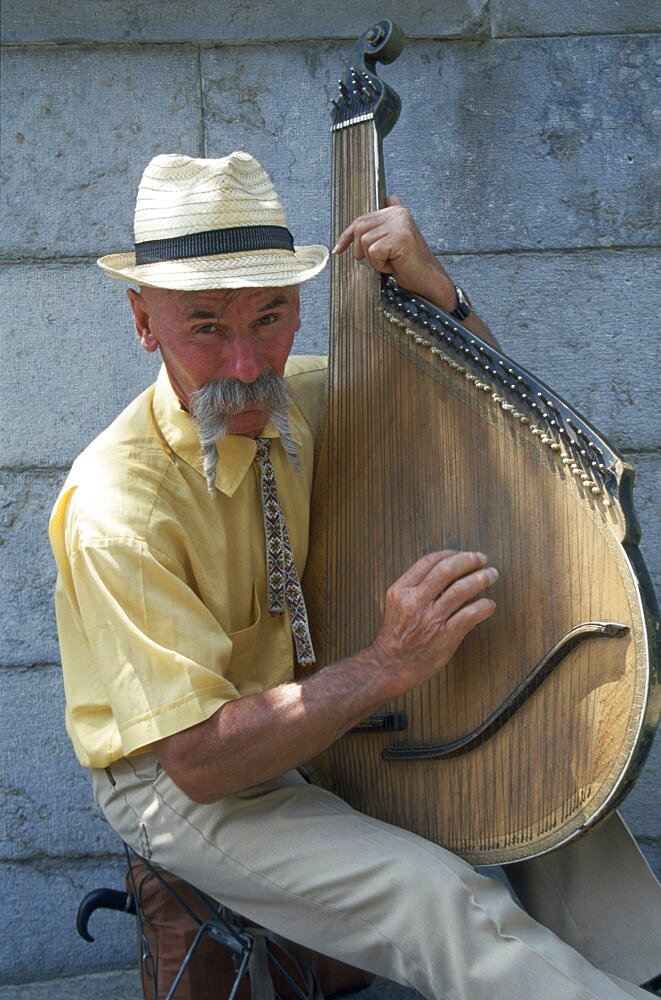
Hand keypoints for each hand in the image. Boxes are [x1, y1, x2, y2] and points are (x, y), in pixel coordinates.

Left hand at [333, 196, 456, 309]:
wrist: (428, 280)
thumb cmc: (409, 265)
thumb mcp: (393, 241)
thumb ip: (384, 225)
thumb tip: (385, 200)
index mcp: (395, 211)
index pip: (361, 220)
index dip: (347, 236)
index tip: (339, 249)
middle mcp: (398, 213)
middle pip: (360, 229)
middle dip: (362, 250)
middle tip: (379, 261)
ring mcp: (400, 224)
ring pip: (365, 242)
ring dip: (374, 259)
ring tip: (391, 262)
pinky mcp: (400, 238)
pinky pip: (374, 252)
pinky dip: (380, 264)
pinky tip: (395, 266)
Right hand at [371, 550, 497, 690]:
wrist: (390, 666)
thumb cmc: (395, 636)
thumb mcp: (395, 604)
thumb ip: (415, 587)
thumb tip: (446, 571)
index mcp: (401, 590)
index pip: (429, 561)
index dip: (450, 554)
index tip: (462, 554)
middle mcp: (415, 601)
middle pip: (447, 570)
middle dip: (469, 560)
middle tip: (482, 559)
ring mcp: (431, 619)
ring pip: (461, 589)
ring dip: (481, 578)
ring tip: (491, 575)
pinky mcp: (445, 637)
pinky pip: (470, 615)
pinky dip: (484, 606)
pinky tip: (489, 604)